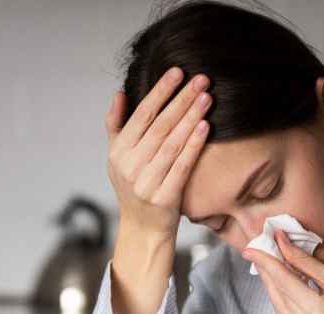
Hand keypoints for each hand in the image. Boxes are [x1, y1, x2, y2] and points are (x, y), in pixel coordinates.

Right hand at [105, 66, 212, 238]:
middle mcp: (129, 166)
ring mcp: (145, 183)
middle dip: (181, 100)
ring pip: (171, 144)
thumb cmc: (133, 188)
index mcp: (118, 153)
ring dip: (190, 118)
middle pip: (159, 126)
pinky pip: (181, 166)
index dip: (159, 92)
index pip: (141, 116)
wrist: (142, 230)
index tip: (177, 72)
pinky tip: (205, 127)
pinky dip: (193, 145)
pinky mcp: (163, 198)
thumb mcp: (117, 158)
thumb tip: (119, 93)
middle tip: (201, 80)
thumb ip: (116, 126)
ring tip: (207, 98)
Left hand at [242, 230, 323, 313]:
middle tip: (258, 256)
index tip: (251, 249)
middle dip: (268, 275)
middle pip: (280, 298)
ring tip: (270, 273)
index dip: (267, 263)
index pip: (286, 283)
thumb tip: (281, 242)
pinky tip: (282, 295)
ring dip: (273, 292)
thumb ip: (305, 263)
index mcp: (322, 313)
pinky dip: (283, 310)